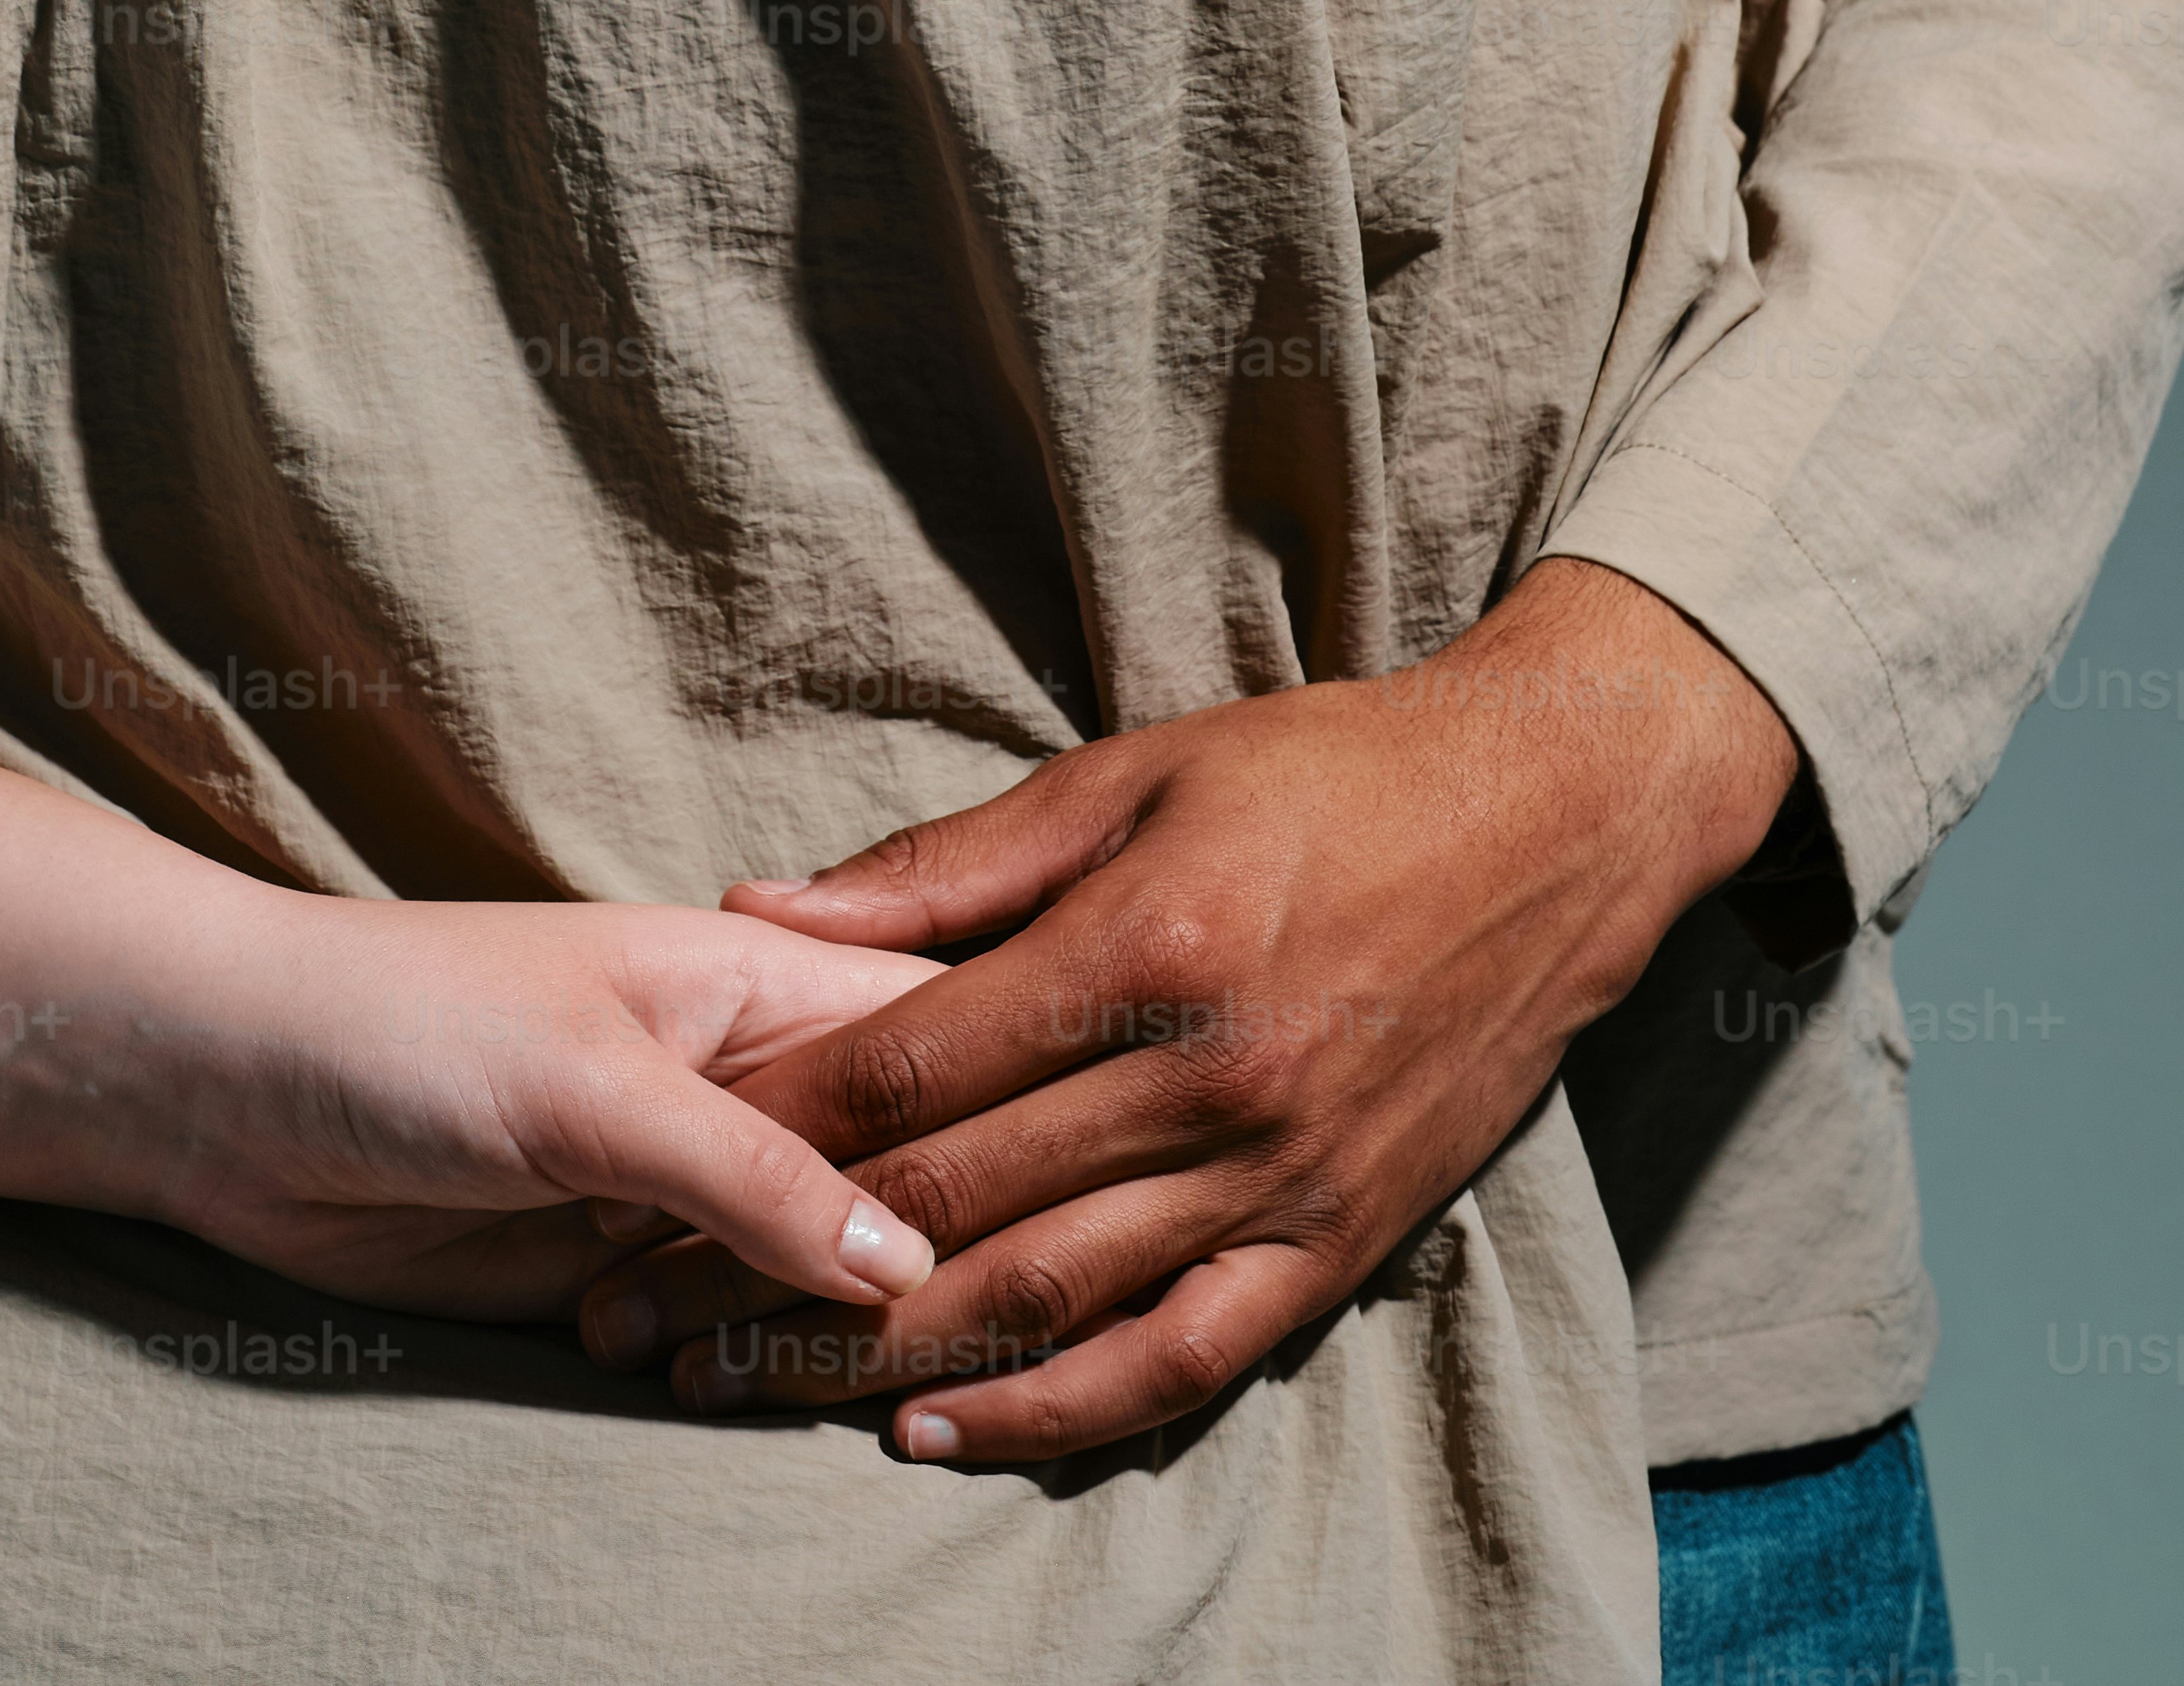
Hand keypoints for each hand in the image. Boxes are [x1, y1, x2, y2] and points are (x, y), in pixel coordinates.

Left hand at [145, 883, 949, 1322]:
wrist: (230, 1091)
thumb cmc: (405, 1023)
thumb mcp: (594, 1087)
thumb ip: (752, 1174)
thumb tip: (912, 1262)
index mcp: (766, 981)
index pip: (945, 1038)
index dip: (1013, 1118)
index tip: (1059, 1212)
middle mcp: (750, 1079)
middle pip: (903, 1176)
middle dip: (913, 1262)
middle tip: (914, 1347)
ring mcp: (690, 1180)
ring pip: (821, 1272)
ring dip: (809, 1333)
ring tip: (763, 1368)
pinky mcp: (625, 1265)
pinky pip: (729, 1329)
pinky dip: (734, 1369)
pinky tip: (704, 1392)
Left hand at [576, 562, 1798, 1461]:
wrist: (1554, 819)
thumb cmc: (1326, 770)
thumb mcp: (1130, 771)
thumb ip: (944, 866)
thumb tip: (762, 910)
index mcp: (1146, 945)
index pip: (910, 1065)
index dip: (768, 1124)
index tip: (650, 1157)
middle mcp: (1210, 1080)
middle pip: (953, 1202)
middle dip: (779, 1262)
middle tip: (648, 1307)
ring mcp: (1281, 1177)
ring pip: (1048, 1302)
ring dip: (884, 1359)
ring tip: (747, 1387)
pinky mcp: (1342, 1242)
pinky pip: (1181, 1360)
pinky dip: (1056, 1412)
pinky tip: (941, 1433)